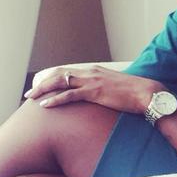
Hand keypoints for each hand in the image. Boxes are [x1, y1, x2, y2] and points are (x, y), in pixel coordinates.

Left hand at [24, 64, 159, 114]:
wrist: (146, 93)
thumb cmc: (133, 94)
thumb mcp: (114, 89)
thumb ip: (103, 90)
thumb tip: (98, 98)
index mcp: (94, 71)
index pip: (67, 71)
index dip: (52, 78)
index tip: (42, 87)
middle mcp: (90, 73)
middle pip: (59, 74)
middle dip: (42, 83)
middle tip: (30, 93)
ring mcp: (91, 81)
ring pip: (60, 83)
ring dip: (43, 90)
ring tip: (32, 98)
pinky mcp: (94, 92)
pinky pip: (69, 95)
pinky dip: (55, 100)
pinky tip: (45, 105)